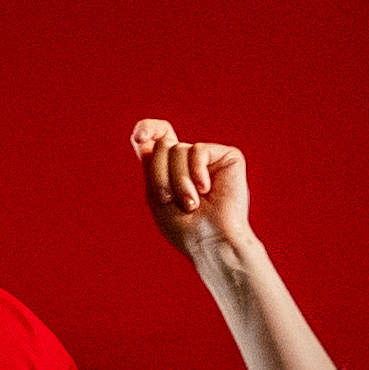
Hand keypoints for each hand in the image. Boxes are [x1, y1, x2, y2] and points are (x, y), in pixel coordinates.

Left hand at [131, 117, 256, 264]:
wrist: (210, 241)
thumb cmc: (183, 226)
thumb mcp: (156, 194)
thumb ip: (151, 164)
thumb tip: (147, 138)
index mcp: (171, 167)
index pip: (156, 136)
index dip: (147, 128)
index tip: (139, 137)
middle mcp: (190, 159)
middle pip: (162, 146)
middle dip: (161, 176)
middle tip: (172, 200)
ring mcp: (209, 157)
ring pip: (178, 149)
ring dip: (178, 181)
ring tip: (191, 203)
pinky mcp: (229, 156)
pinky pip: (198, 150)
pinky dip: (195, 173)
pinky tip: (205, 190)